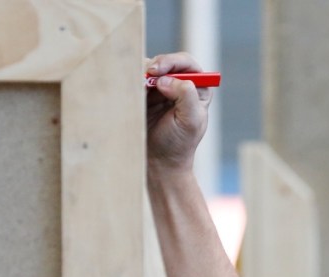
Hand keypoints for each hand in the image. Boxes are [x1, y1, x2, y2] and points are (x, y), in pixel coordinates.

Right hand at [144, 52, 213, 172]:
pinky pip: (136, 80)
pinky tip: (131, 91)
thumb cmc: (178, 145)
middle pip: (166, 62)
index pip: (187, 64)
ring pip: (148, 68)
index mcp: (197, 89)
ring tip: (138, 88)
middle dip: (154, 66)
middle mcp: (179, 84)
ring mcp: (160, 88)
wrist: (158, 162)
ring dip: (141, 74)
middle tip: (144, 77)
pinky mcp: (144, 95)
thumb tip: (167, 79)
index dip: (172, 62)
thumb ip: (186, 96)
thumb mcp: (190, 122)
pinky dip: (132, 81)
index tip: (157, 71)